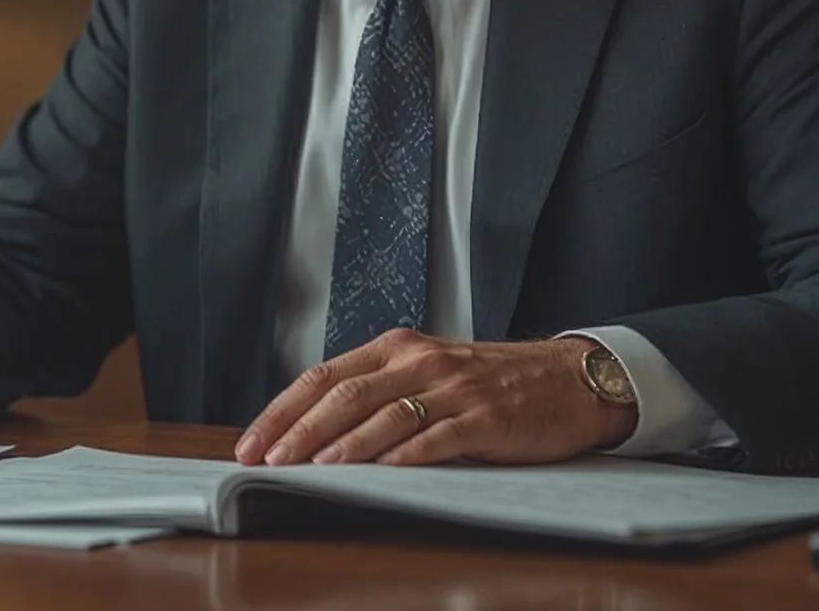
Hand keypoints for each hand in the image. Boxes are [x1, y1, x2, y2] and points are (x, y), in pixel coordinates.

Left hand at [234, 329, 635, 467]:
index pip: (325, 376)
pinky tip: (386, 469)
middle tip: (267, 459)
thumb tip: (313, 433)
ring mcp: (454, 388)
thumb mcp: (428, 375)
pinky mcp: (486, 417)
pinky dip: (409, 452)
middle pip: (345, 393)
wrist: (568, 380)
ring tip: (315, 466)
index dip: (283, 410)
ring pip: (386, 413)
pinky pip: (441, 435)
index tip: (251, 441)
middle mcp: (420, 362)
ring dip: (346, 442)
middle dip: (299, 429)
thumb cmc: (491, 384)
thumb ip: (379, 394)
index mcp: (397, 350)